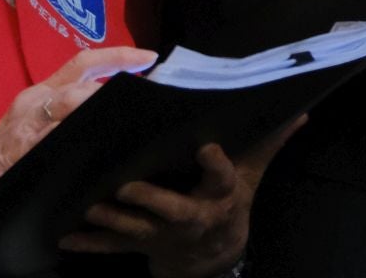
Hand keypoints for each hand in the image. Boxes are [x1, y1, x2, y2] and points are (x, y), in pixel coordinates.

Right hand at [0, 46, 157, 261]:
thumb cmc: (10, 153)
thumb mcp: (37, 124)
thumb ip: (67, 111)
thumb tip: (111, 104)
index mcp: (41, 92)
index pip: (81, 63)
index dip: (116, 56)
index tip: (149, 57)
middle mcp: (35, 100)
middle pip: (79, 82)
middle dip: (113, 83)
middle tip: (145, 86)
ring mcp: (28, 125)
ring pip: (69, 105)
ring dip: (97, 106)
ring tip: (127, 111)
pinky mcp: (22, 149)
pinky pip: (54, 140)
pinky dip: (76, 138)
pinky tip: (98, 148)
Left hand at [60, 118, 301, 277]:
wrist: (214, 254)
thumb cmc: (230, 201)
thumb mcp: (251, 174)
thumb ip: (267, 142)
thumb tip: (300, 112)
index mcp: (218, 195)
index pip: (221, 178)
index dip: (215, 165)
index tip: (205, 147)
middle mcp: (191, 217)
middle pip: (171, 210)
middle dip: (149, 200)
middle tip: (125, 185)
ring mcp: (163, 235)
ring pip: (136, 229)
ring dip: (112, 220)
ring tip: (89, 205)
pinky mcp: (140, 246)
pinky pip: (113, 247)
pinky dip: (88, 244)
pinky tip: (65, 238)